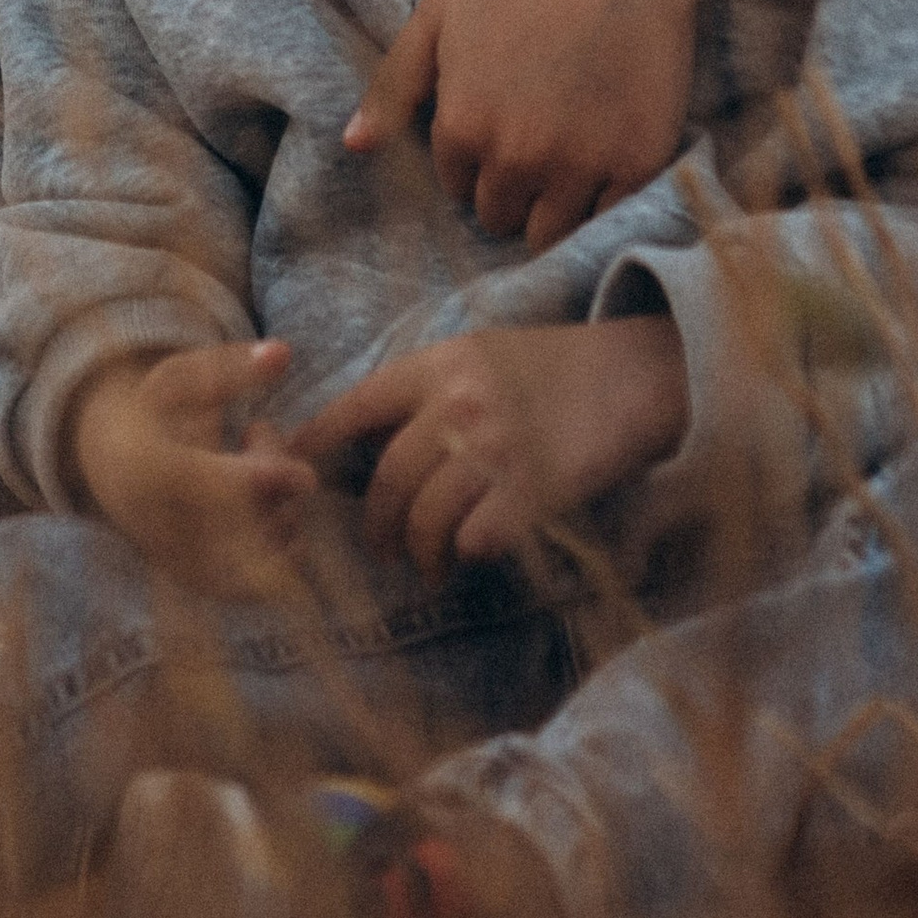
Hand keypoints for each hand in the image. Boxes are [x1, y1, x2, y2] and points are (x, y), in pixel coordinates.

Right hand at [67, 342, 316, 598]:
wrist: (109, 461)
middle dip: (276, 491)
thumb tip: (284, 352)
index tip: (304, 474)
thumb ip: (233, 367)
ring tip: (258, 476)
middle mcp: (158, 525)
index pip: (220, 488)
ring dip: (282, 518)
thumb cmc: (155, 410)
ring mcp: (176, 561)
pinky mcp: (195, 584)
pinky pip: (257, 586)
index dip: (270, 481)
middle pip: (247, 524)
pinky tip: (267, 513)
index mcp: (149, 470)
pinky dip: (278, 551)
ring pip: (258, 560)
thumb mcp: (184, 377)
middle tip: (261, 443)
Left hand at [297, 316, 686, 580]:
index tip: (290, 473)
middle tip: (381, 548)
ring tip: (427, 563)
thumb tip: (362, 442)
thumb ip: (420, 390)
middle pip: (386, 482)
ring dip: (419, 553)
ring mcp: (494, 450)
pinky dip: (467, 554)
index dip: (314, 446)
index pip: (354, 408)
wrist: (627, 377)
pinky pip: (475, 542)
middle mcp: (457, 405)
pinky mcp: (532, 492)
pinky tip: (473, 552)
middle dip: (375, 527)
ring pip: (425, 520)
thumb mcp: (473, 355)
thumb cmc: (544, 368)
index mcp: (435, 365)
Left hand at [343, 0, 726, 248]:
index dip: (476, 157)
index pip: (457, 186)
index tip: (500, 121)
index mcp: (461, 127)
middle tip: (535, 136)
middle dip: (510, 187)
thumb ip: (393, 86)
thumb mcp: (439, 15)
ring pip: (549, 233)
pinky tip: (605, 151)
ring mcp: (579, 167)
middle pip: (500, 216)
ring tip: (567, 153)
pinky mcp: (636, 166)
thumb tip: (354, 146)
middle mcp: (515, 158)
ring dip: (551, 206)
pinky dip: (604, 199)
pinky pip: (608, 219)